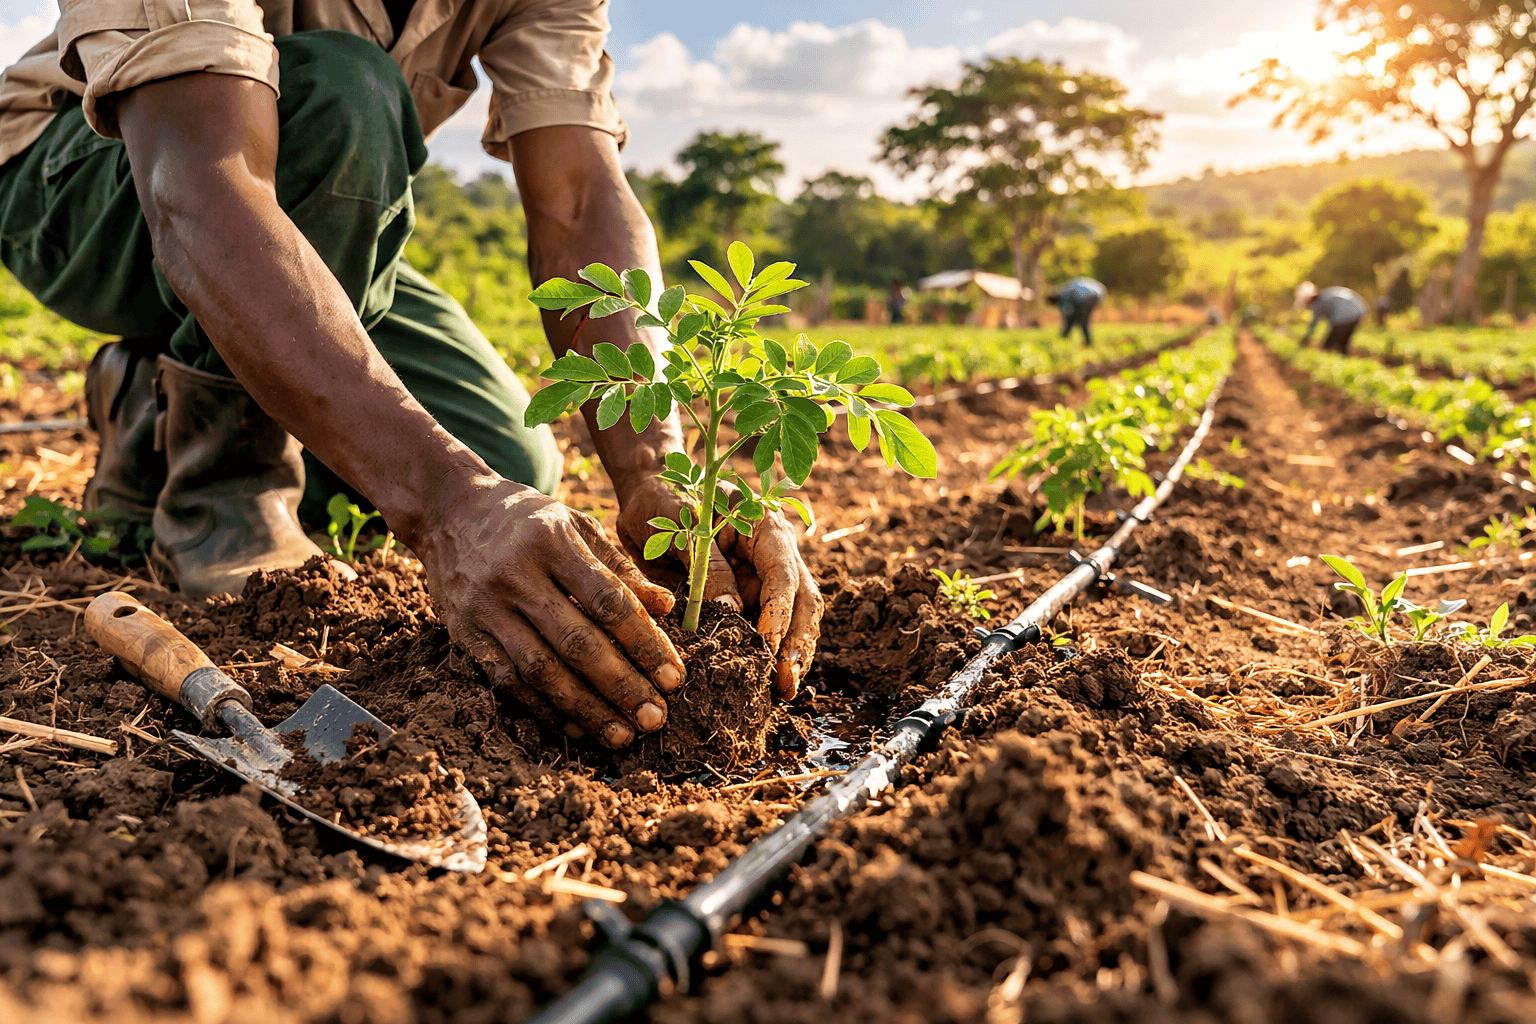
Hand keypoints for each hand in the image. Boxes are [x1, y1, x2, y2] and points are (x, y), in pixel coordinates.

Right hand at [414, 473, 684, 747]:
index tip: (674, 678)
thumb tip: (666, 607)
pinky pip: (506, 680)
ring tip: (621, 735)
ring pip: (541, 669)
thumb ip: (620, 567)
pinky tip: (575, 727)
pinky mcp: (463, 633)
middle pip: (577, 642)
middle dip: (621, 687)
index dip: (645, 644)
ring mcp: (485, 606)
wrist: (448, 510)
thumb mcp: (576, 524)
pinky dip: (542, 708)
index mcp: (553, 541)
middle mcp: (516, 575)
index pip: (608, 602)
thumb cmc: (527, 520)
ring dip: (586, 709)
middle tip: (655, 719)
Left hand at [616, 474, 823, 698]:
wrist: (650, 497)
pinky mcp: (750, 594)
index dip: (780, 613)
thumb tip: (731, 611)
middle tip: (786, 681)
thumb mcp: (681, 529)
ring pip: (793, 617)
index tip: (770, 647)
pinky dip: (771, 653)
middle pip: (802, 600)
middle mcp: (773, 554)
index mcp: (764, 528)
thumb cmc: (664, 503)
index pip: (783, 574)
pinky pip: (767, 625)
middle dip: (797, 642)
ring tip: (784, 689)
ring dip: (791, 653)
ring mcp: (764, 576)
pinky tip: (766, 681)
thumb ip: (707, 567)